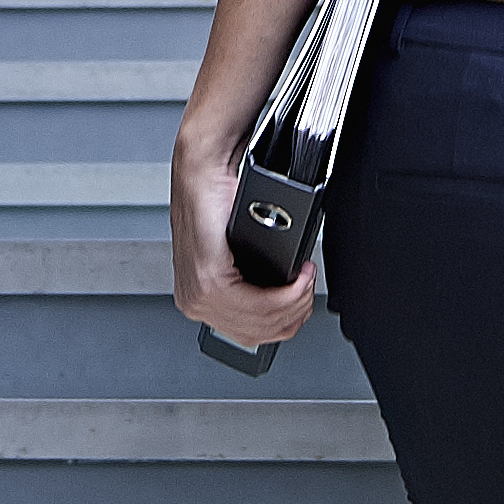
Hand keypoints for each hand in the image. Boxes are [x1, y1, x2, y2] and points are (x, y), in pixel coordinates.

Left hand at [170, 130, 313, 350]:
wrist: (206, 169)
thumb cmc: (219, 201)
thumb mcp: (237, 253)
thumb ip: (254, 283)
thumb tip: (286, 299)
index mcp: (198, 298)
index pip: (250, 334)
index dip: (286, 321)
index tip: (303, 299)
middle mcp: (194, 301)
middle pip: (260, 331)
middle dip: (296, 312)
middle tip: (309, 286)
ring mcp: (199, 292)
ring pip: (262, 321)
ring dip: (296, 302)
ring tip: (306, 278)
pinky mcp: (210, 277)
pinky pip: (258, 304)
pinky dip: (288, 294)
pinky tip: (299, 276)